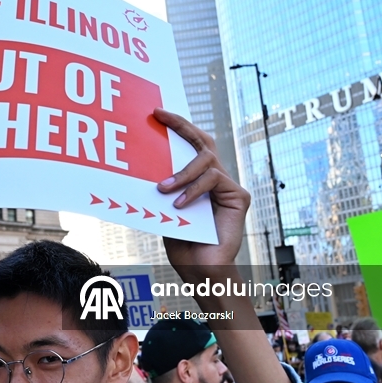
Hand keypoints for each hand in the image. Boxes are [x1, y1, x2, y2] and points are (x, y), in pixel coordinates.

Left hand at [152, 108, 250, 275]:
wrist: (200, 269)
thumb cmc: (182, 242)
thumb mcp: (165, 208)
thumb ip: (164, 186)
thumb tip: (143, 161)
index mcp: (198, 179)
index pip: (190, 146)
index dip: (177, 127)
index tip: (156, 113)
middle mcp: (216, 179)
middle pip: (203, 142)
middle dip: (181, 125)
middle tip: (160, 116)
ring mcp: (228, 186)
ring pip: (206, 160)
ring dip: (181, 173)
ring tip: (162, 188)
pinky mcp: (238, 197)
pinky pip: (214, 179)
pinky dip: (193, 189)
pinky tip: (179, 204)